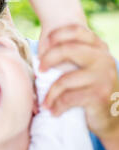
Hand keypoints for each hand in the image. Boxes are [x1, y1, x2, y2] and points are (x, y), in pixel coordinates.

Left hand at [40, 24, 118, 138]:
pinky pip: (68, 98)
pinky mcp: (99, 94)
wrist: (113, 119)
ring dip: (50, 93)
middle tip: (39, 70)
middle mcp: (104, 58)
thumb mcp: (87, 68)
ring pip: (65, 79)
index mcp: (100, 48)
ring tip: (45, 102)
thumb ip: (73, 56)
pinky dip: (57, 106)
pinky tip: (53, 111)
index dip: (57, 35)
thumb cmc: (92, 90)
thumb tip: (41, 51)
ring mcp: (103, 76)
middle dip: (48, 58)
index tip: (43, 46)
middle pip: (68, 49)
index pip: (76, 31)